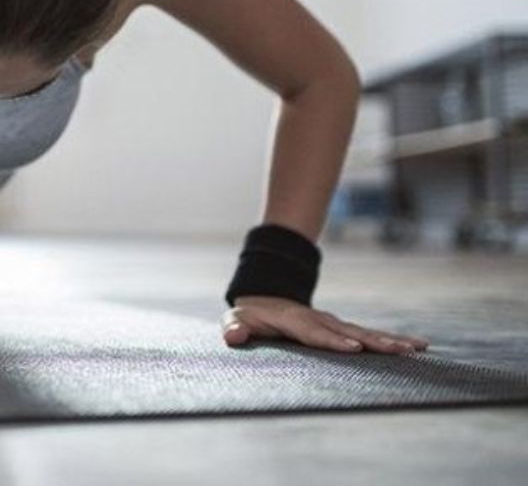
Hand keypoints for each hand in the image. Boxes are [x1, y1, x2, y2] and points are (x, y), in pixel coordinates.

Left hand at [221, 295, 429, 354]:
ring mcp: (333, 323)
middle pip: (348, 331)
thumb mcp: (236, 319)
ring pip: (364, 332)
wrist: (264, 299)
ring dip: (390, 340)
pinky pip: (369, 334)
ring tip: (416, 348)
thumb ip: (234, 328)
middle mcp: (319, 320)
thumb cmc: (249, 316)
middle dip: (373, 341)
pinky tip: (417, 347)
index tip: (354, 348)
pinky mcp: (343, 329)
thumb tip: (232, 336)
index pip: (314, 332)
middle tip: (398, 350)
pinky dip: (392, 340)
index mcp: (294, 320)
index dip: (333, 340)